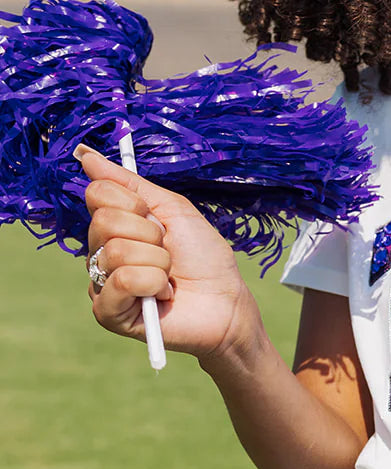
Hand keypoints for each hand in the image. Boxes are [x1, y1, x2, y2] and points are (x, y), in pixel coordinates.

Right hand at [77, 143, 258, 363]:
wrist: (226, 302)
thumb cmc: (204, 258)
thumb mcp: (172, 209)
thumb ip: (129, 184)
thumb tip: (86, 155)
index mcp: (113, 226)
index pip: (98, 194)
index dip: (135, 204)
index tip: (158, 220)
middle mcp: (101, 253)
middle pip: (103, 221)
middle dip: (149, 234)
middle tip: (168, 252)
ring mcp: (102, 284)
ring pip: (115, 252)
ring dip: (157, 262)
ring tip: (169, 277)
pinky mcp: (109, 313)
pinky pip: (122, 282)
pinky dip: (152, 284)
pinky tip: (161, 296)